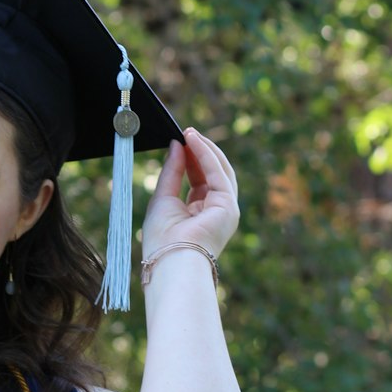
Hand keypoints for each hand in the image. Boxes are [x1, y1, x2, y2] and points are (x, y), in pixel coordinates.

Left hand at [141, 128, 238, 260]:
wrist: (171, 258)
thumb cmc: (162, 237)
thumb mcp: (162, 198)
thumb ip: (171, 171)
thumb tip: (177, 145)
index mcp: (199, 215)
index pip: (199, 181)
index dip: (190, 160)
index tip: (179, 142)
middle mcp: (215, 212)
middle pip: (212, 175)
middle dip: (199, 153)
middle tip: (186, 133)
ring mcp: (225, 209)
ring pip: (219, 171)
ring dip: (204, 150)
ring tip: (189, 133)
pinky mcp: (229, 205)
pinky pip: (217, 172)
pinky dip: (206, 155)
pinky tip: (193, 140)